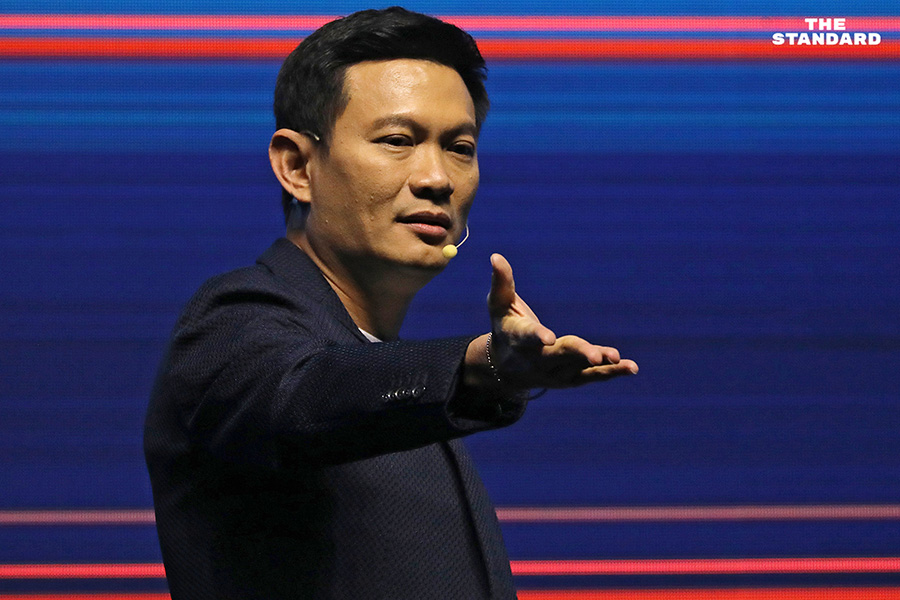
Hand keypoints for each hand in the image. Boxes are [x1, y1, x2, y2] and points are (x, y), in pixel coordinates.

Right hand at [464, 253, 637, 390]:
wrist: (505, 368)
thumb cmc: (504, 326)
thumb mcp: (499, 304)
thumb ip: (501, 282)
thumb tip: (496, 256)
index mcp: (518, 338)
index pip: (527, 337)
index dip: (537, 336)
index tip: (548, 337)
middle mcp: (537, 360)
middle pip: (559, 355)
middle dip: (577, 353)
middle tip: (594, 355)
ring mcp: (555, 372)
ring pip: (578, 368)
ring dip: (598, 364)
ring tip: (617, 358)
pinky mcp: (571, 379)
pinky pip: (592, 377)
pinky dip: (612, 372)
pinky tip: (632, 367)